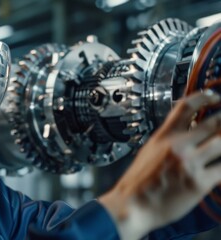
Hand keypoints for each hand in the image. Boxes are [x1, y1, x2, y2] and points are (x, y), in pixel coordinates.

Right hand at [99, 90, 220, 239]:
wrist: (132, 206)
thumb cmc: (139, 183)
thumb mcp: (149, 152)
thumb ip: (169, 141)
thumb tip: (188, 134)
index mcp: (164, 136)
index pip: (186, 106)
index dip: (204, 97)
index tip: (214, 96)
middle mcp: (178, 145)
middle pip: (214, 122)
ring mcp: (190, 163)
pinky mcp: (200, 182)